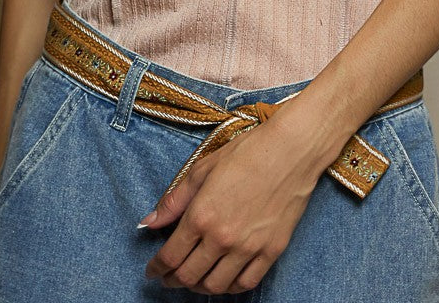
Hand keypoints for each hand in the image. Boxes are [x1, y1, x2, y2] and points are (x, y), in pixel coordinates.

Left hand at [140, 115, 321, 294]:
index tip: (152, 271)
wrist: (290, 150)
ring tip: (193, 280)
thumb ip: (174, 200)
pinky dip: (229, 288)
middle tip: (167, 278)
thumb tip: (148, 223)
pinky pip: (246, 283)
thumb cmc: (247, 153)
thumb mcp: (202, 169)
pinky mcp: (271, 251)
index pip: (171, 255)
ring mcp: (249, 247)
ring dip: (198, 288)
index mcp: (202, 215)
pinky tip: (222, 280)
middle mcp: (223, 237)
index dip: (157, 268)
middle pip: (189, 275)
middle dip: (173, 280)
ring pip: (215, 286)